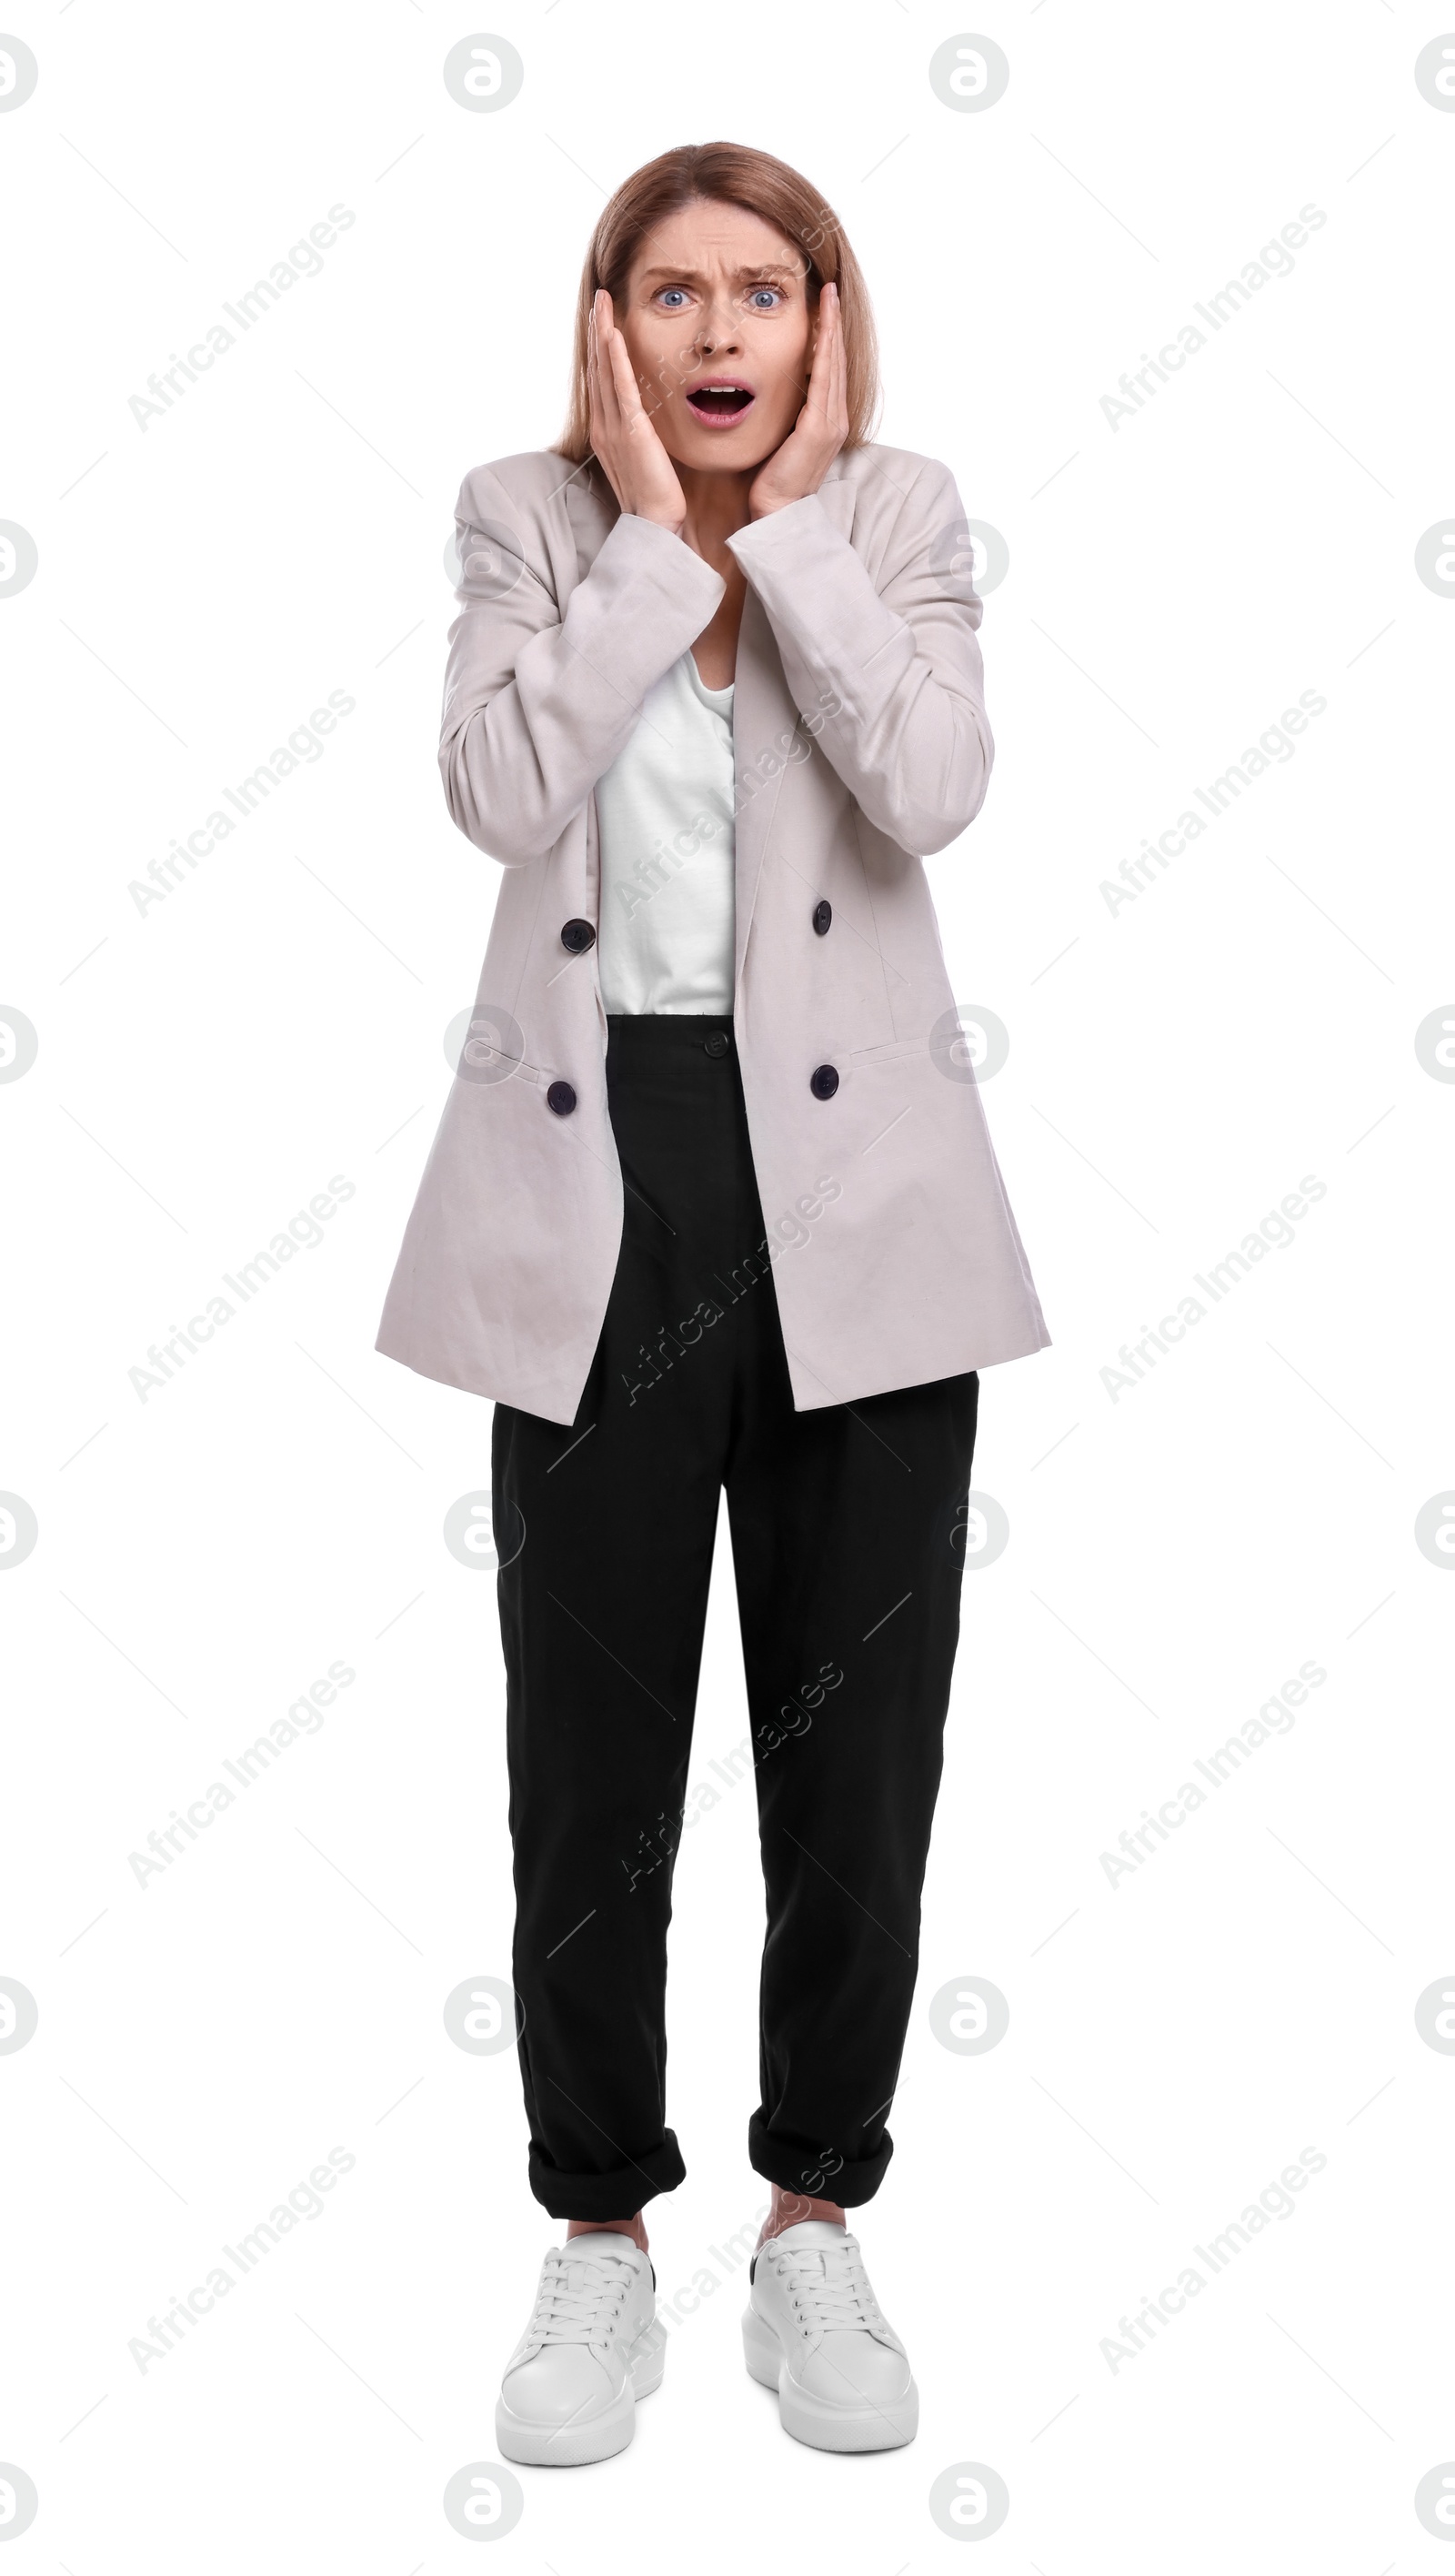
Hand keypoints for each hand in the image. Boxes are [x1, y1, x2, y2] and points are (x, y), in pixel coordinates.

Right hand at [587, 289, 686, 533]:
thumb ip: (645, 437)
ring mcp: (615, 427)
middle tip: (599, 299)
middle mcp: (605, 426)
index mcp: (608, 432)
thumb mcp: (648, 460)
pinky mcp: (631, 430)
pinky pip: (621, 387)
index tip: (603, 321)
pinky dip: (615, 358)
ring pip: (604, 370)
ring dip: (602, 333)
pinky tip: (612, 333)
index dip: (601, 349)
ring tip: (602, 302)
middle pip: (597, 368)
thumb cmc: (657, 499)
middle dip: (597, 330)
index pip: (602, 381)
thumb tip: (652, 424)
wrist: (655, 526)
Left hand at [747, 282, 848, 519]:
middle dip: (834, 322)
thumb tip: (768, 396)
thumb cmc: (771, 485)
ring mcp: (831, 423)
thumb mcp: (778, 442)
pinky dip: (825, 348)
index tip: (823, 307)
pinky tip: (822, 325)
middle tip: (830, 288)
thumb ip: (782, 418)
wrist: (777, 515)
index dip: (828, 337)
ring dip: (832, 326)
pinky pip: (824, 377)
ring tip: (829, 296)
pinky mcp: (819, 427)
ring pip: (834, 363)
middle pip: (837, 359)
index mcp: (826, 422)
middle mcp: (835, 419)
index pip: (829, 369)